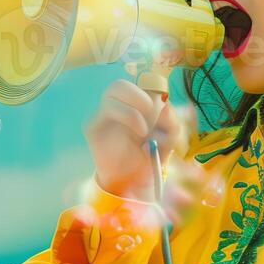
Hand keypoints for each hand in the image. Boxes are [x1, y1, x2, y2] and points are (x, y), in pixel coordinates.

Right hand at [83, 80, 197, 202]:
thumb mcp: (169, 139)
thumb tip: (164, 103)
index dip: (152, 88)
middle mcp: (115, 105)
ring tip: (144, 130)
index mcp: (133, 104)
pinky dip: (128, 118)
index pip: (137, 82)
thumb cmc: (149, 156)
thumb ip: (171, 119)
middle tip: (153, 114)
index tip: (164, 105)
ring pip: (112, 91)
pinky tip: (137, 136)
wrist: (131, 181)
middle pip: (120, 84)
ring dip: (134, 110)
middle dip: (141, 96)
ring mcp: (102, 113)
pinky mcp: (92, 125)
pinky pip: (106, 109)